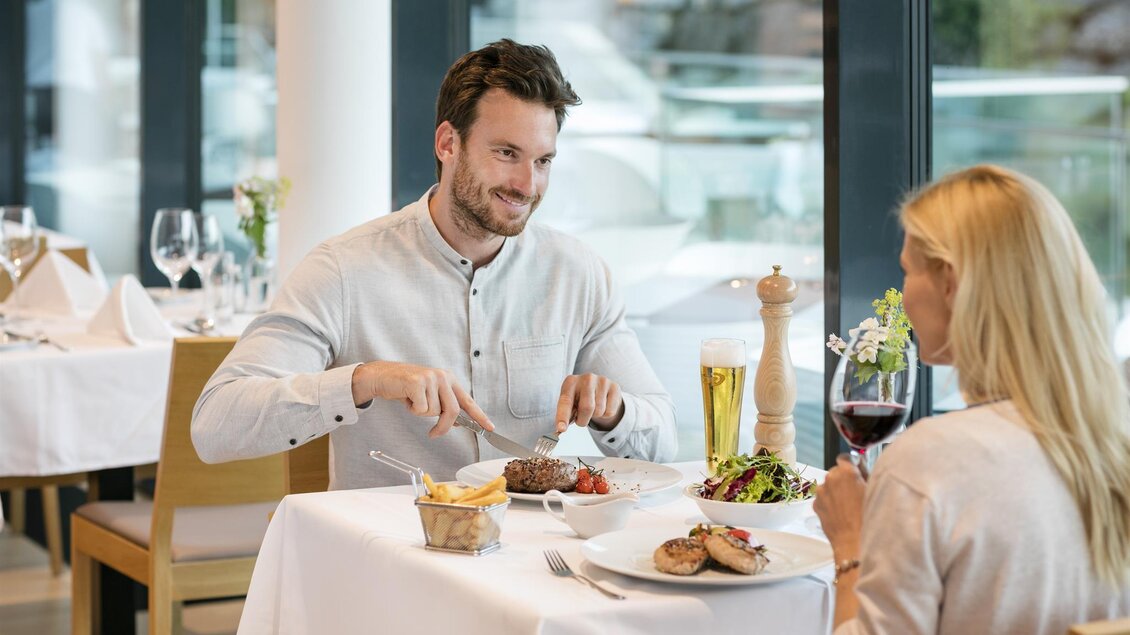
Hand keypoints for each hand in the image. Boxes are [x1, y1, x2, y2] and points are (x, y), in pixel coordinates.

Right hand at [351, 361, 492, 437]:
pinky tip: (407, 398)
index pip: (468, 401)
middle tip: (433, 434)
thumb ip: (444, 405)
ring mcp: (431, 378)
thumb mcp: (430, 394)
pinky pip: (421, 409)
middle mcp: (443, 376)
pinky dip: (412, 409)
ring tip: (413, 401)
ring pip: (434, 411)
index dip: (479, 416)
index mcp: (449, 379)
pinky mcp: (417, 382)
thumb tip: (458, 422)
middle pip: (453, 410)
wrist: (383, 376)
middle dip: (443, 426)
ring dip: (421, 412)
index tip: (489, 427)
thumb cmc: (406, 387)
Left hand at [555, 373, 624, 433]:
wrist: (599, 388)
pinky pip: (610, 412)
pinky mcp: (614, 387)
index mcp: (570, 382)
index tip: (561, 429)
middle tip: (581, 420)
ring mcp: (602, 381)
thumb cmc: (580, 398)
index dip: (563, 416)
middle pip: (587, 408)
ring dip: (595, 416)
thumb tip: (561, 429)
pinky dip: (605, 415)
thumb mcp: (570, 403)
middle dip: (583, 420)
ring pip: (599, 411)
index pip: (565, 401)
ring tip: (593, 408)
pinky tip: (603, 405)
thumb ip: (566, 414)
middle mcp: (586, 378)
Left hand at [813, 454, 865, 556]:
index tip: (855, 471)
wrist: (855, 542)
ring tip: (848, 507)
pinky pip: (823, 498)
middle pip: (836, 472)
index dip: (851, 464)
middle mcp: (830, 478)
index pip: (845, 457)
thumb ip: (865, 472)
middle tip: (855, 493)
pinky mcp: (815, 505)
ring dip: (836, 491)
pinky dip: (830, 502)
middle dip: (844, 479)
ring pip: (829, 486)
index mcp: (846, 472)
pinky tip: (841, 514)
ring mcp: (821, 492)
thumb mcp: (873, 489)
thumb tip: (860, 463)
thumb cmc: (869, 517)